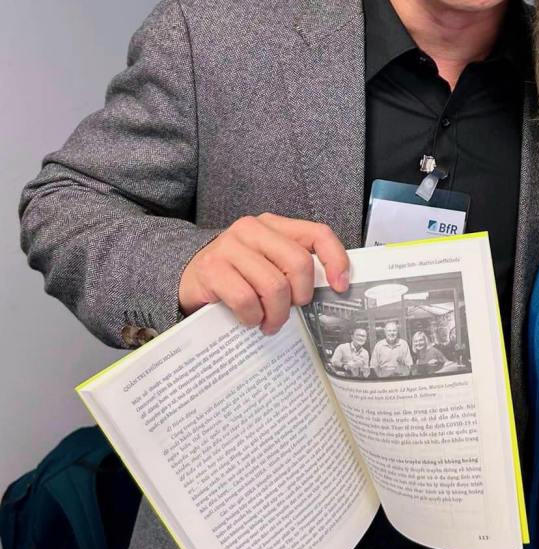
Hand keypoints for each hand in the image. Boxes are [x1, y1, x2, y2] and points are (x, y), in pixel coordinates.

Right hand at [179, 213, 348, 334]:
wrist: (187, 277)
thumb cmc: (237, 274)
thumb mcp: (269, 263)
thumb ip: (294, 267)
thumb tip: (332, 288)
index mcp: (274, 225)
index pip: (317, 233)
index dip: (335, 260)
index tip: (340, 286)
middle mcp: (252, 229)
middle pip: (298, 263)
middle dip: (301, 295)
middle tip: (292, 311)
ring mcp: (229, 246)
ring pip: (274, 286)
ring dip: (276, 314)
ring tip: (270, 323)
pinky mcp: (211, 269)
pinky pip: (246, 299)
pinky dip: (252, 317)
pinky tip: (249, 320)